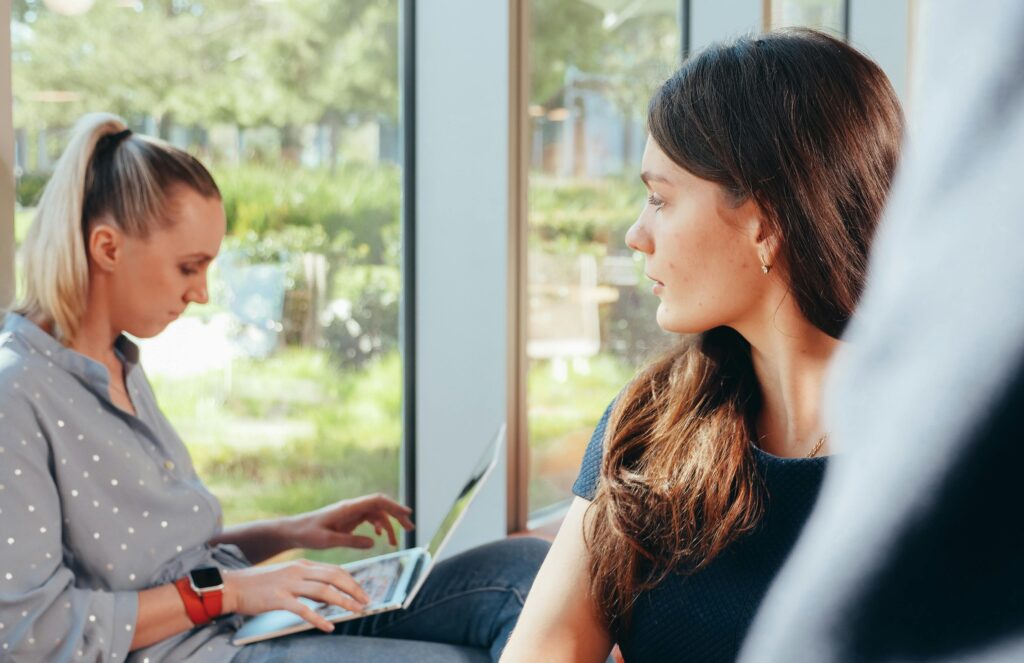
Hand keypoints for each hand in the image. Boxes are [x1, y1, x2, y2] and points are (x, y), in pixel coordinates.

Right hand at [222, 560, 369, 631]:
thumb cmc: (262, 584)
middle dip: (354, 589)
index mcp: (303, 565)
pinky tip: (328, 626)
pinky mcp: (278, 598)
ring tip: (355, 611)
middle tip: (366, 602)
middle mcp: (298, 571)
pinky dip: (318, 619)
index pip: (335, 569)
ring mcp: (288, 584)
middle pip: (334, 577)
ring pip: (323, 591)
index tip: (363, 592)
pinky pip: (303, 609)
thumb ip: (308, 582)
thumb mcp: (289, 576)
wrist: (233, 586)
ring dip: (343, 602)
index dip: (352, 581)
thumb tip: (328, 595)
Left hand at [288, 493, 414, 550]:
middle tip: (409, 528)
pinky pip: (369, 520)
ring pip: (377, 514)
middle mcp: (352, 507)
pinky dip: (377, 527)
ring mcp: (351, 513)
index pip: (377, 501)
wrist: (294, 531)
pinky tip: (379, 538)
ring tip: (394, 542)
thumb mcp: (328, 541)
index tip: (407, 514)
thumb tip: (373, 542)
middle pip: (381, 506)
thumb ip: (351, 541)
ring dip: (388, 525)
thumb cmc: (308, 533)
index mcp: (348, 508)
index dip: (394, 505)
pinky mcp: (349, 520)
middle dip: (397, 515)